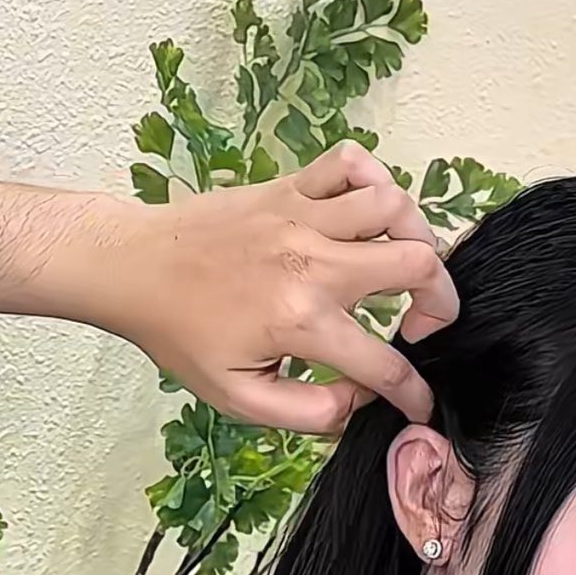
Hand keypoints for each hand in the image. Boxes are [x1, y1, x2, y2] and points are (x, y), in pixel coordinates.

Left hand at [95, 142, 460, 433]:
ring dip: (416, 239)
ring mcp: (302, 217)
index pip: (384, 364)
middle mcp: (311, 263)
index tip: (419, 402)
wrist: (135, 269)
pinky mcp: (289, 188)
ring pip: (395, 208)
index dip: (413, 392)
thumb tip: (358, 401)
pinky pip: (350, 163)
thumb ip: (309, 411)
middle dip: (440, 303)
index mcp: (300, 321)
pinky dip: (374, 181)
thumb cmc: (180, 334)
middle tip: (421, 325)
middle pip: (416, 265)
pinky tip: (368, 213)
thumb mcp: (238, 398)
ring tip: (404, 268)